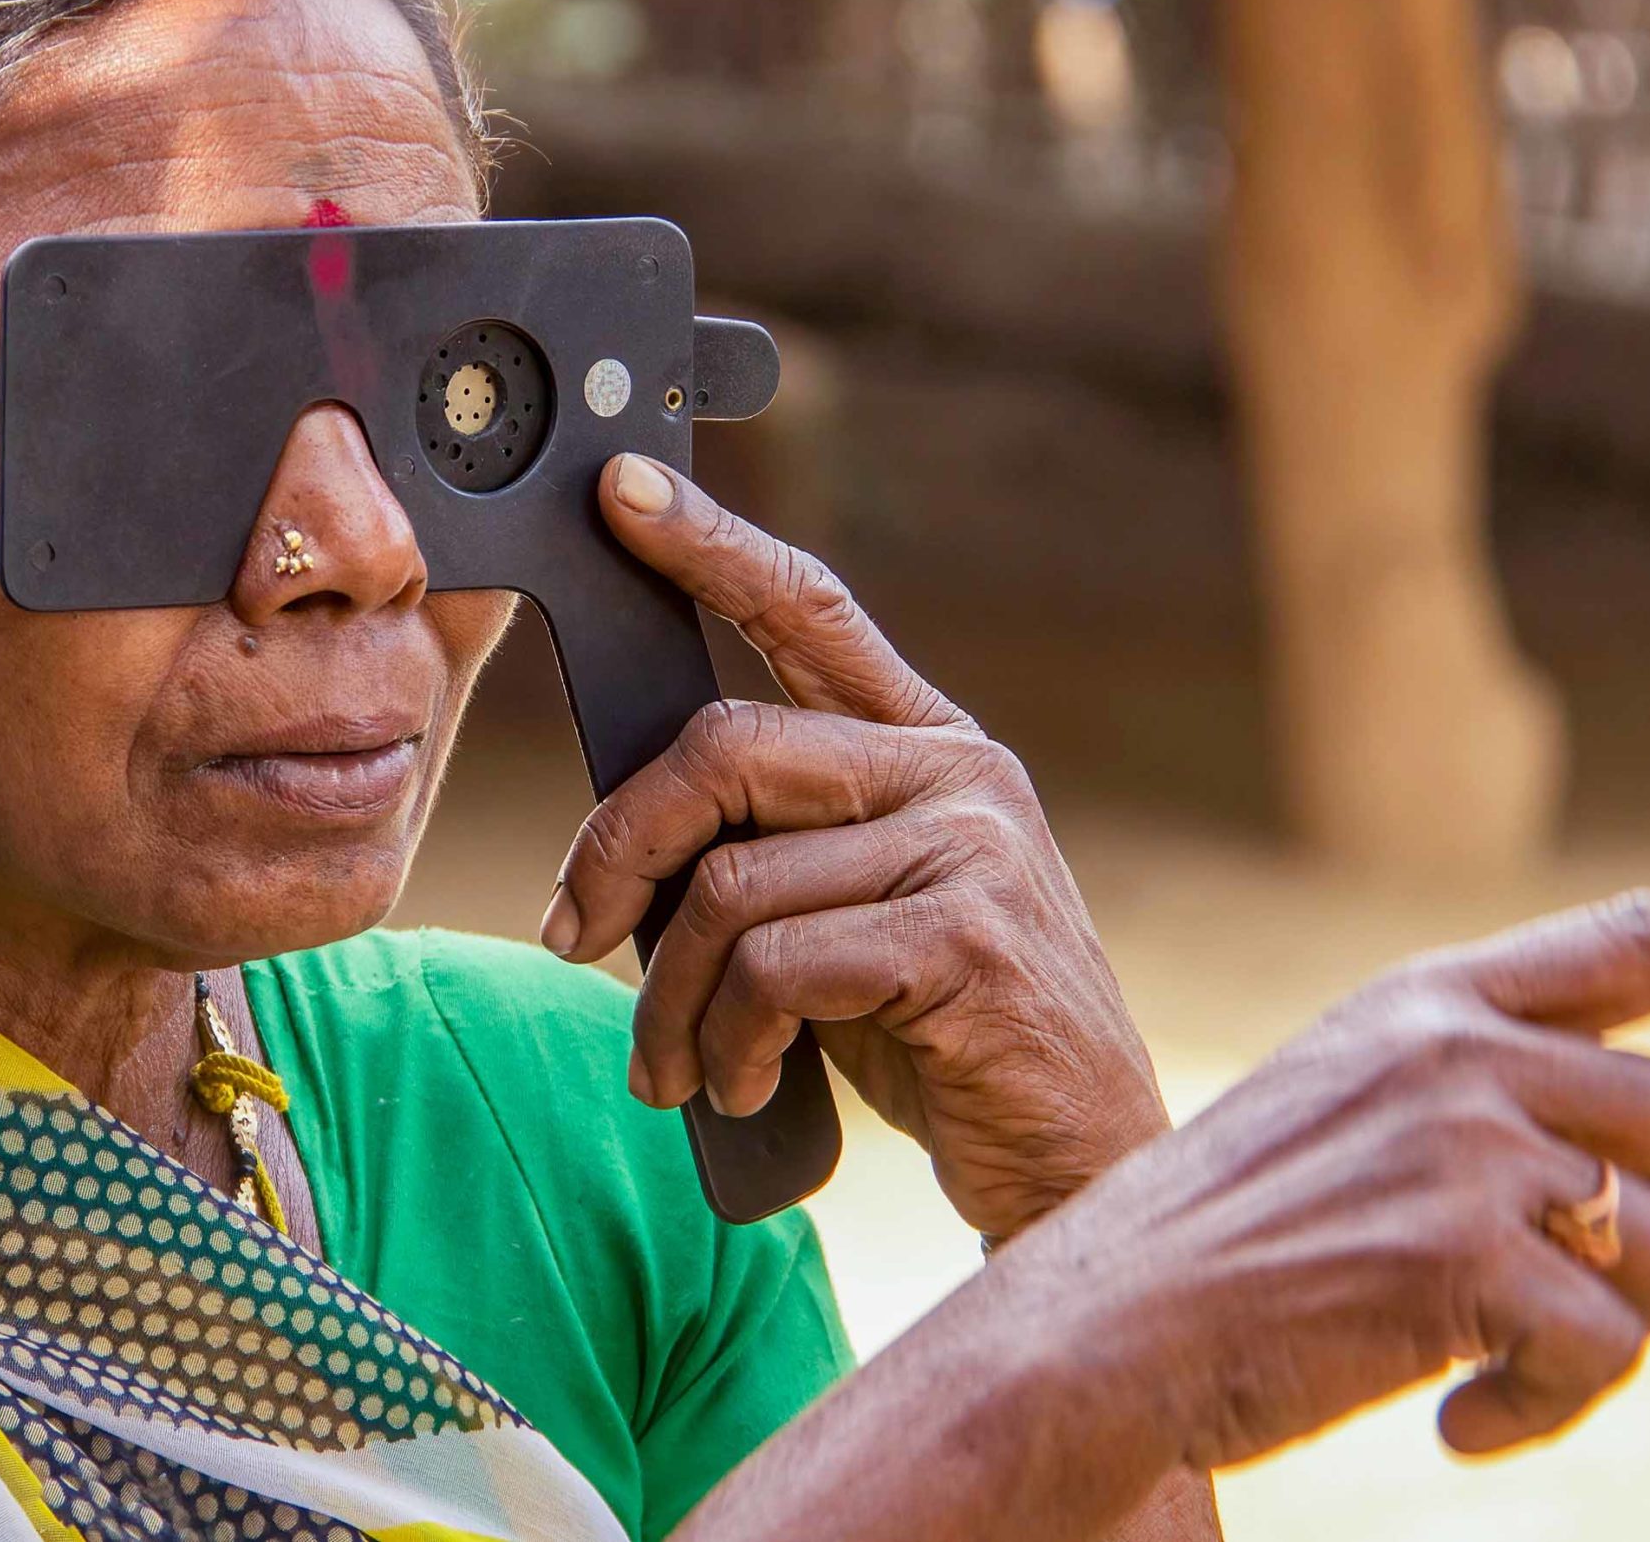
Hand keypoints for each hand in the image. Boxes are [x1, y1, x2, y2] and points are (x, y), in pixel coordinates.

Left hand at [540, 453, 1167, 1239]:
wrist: (1076, 1159)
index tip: (619, 490)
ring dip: (669, 998)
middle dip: (619, 846)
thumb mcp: (852, 918)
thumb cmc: (940, 1037)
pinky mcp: (967, 942)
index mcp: (928, 750)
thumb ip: (775, 850)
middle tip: (574, 935)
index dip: (708, 544)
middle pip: (727, 747)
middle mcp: (958, 777)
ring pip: (735, 885)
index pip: (809, 610)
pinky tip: (738, 1087)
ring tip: (674, 1067)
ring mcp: (972, 852)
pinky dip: (728, 1041)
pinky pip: (777, 967)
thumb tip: (619, 844)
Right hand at [1028, 890, 1649, 1466]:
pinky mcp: (1464, 1258)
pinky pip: (1608, 1351)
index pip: (1636, 938)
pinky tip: (1461, 1425)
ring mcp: (1461, 1147)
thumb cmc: (1221, 1239)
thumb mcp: (1346, 1110)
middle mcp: (1454, 1050)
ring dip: (1627, 1334)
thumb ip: (1481, 1089)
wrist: (1104, 1322)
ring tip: (1519, 1372)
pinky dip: (1549, 1410)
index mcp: (1422, 999)